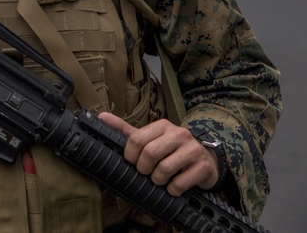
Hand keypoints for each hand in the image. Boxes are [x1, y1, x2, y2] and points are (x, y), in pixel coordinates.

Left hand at [98, 112, 218, 195]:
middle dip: (143, 168)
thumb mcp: (150, 138)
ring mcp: (193, 150)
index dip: (130, 154)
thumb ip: (126, 130)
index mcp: (162, 126)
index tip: (132, 162)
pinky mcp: (203, 167)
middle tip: (146, 173)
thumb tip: (101, 116)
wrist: (206, 161)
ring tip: (159, 180)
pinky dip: (172, 190)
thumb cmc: (171, 150)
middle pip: (150, 153)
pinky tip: (173, 187)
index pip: (137, 138)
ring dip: (157, 180)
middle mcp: (179, 134)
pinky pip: (180, 183)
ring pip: (164, 169)